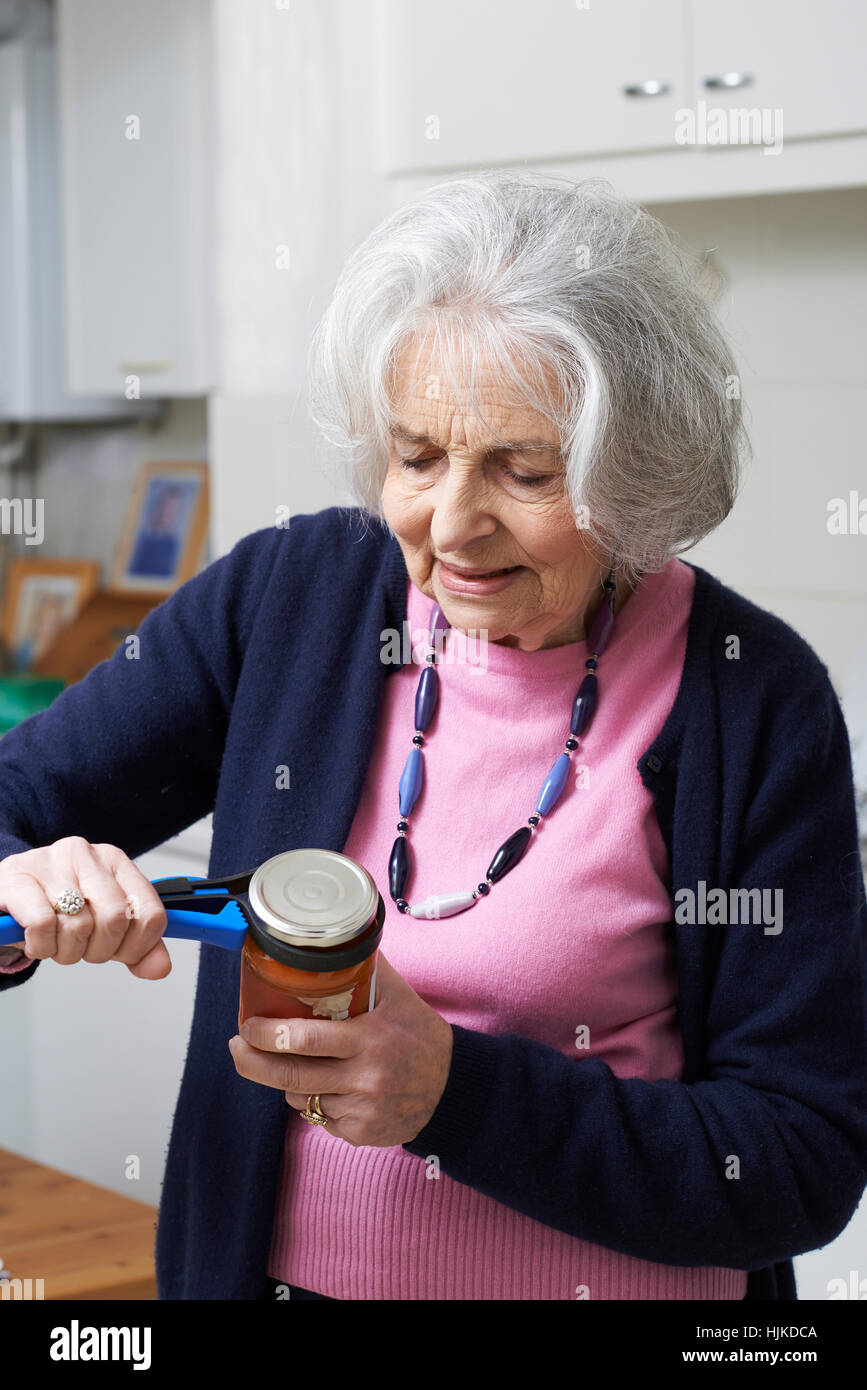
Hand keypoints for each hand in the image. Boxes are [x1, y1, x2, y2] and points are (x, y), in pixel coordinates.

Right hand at [0, 836, 170, 978]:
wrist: (4, 894)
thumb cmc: (56, 907)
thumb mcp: (102, 924)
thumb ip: (137, 946)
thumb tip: (160, 967)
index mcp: (115, 861)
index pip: (150, 912)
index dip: (138, 946)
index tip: (120, 954)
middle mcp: (86, 854)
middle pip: (116, 920)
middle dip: (99, 951)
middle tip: (81, 950)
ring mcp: (51, 862)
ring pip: (79, 925)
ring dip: (66, 951)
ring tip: (56, 943)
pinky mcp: (17, 877)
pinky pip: (42, 924)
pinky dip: (41, 946)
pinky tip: (37, 941)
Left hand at [229, 952, 453, 1146]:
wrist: (453, 1088)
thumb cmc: (422, 1036)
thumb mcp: (400, 997)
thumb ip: (368, 969)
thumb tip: (337, 939)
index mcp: (369, 1041)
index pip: (306, 1040)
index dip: (267, 1034)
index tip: (247, 1024)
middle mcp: (362, 1079)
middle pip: (291, 1076)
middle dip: (252, 1062)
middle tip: (237, 1046)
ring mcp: (360, 1110)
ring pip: (300, 1097)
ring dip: (288, 1080)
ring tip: (295, 1061)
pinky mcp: (360, 1134)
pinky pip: (319, 1117)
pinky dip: (315, 1101)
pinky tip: (331, 1086)